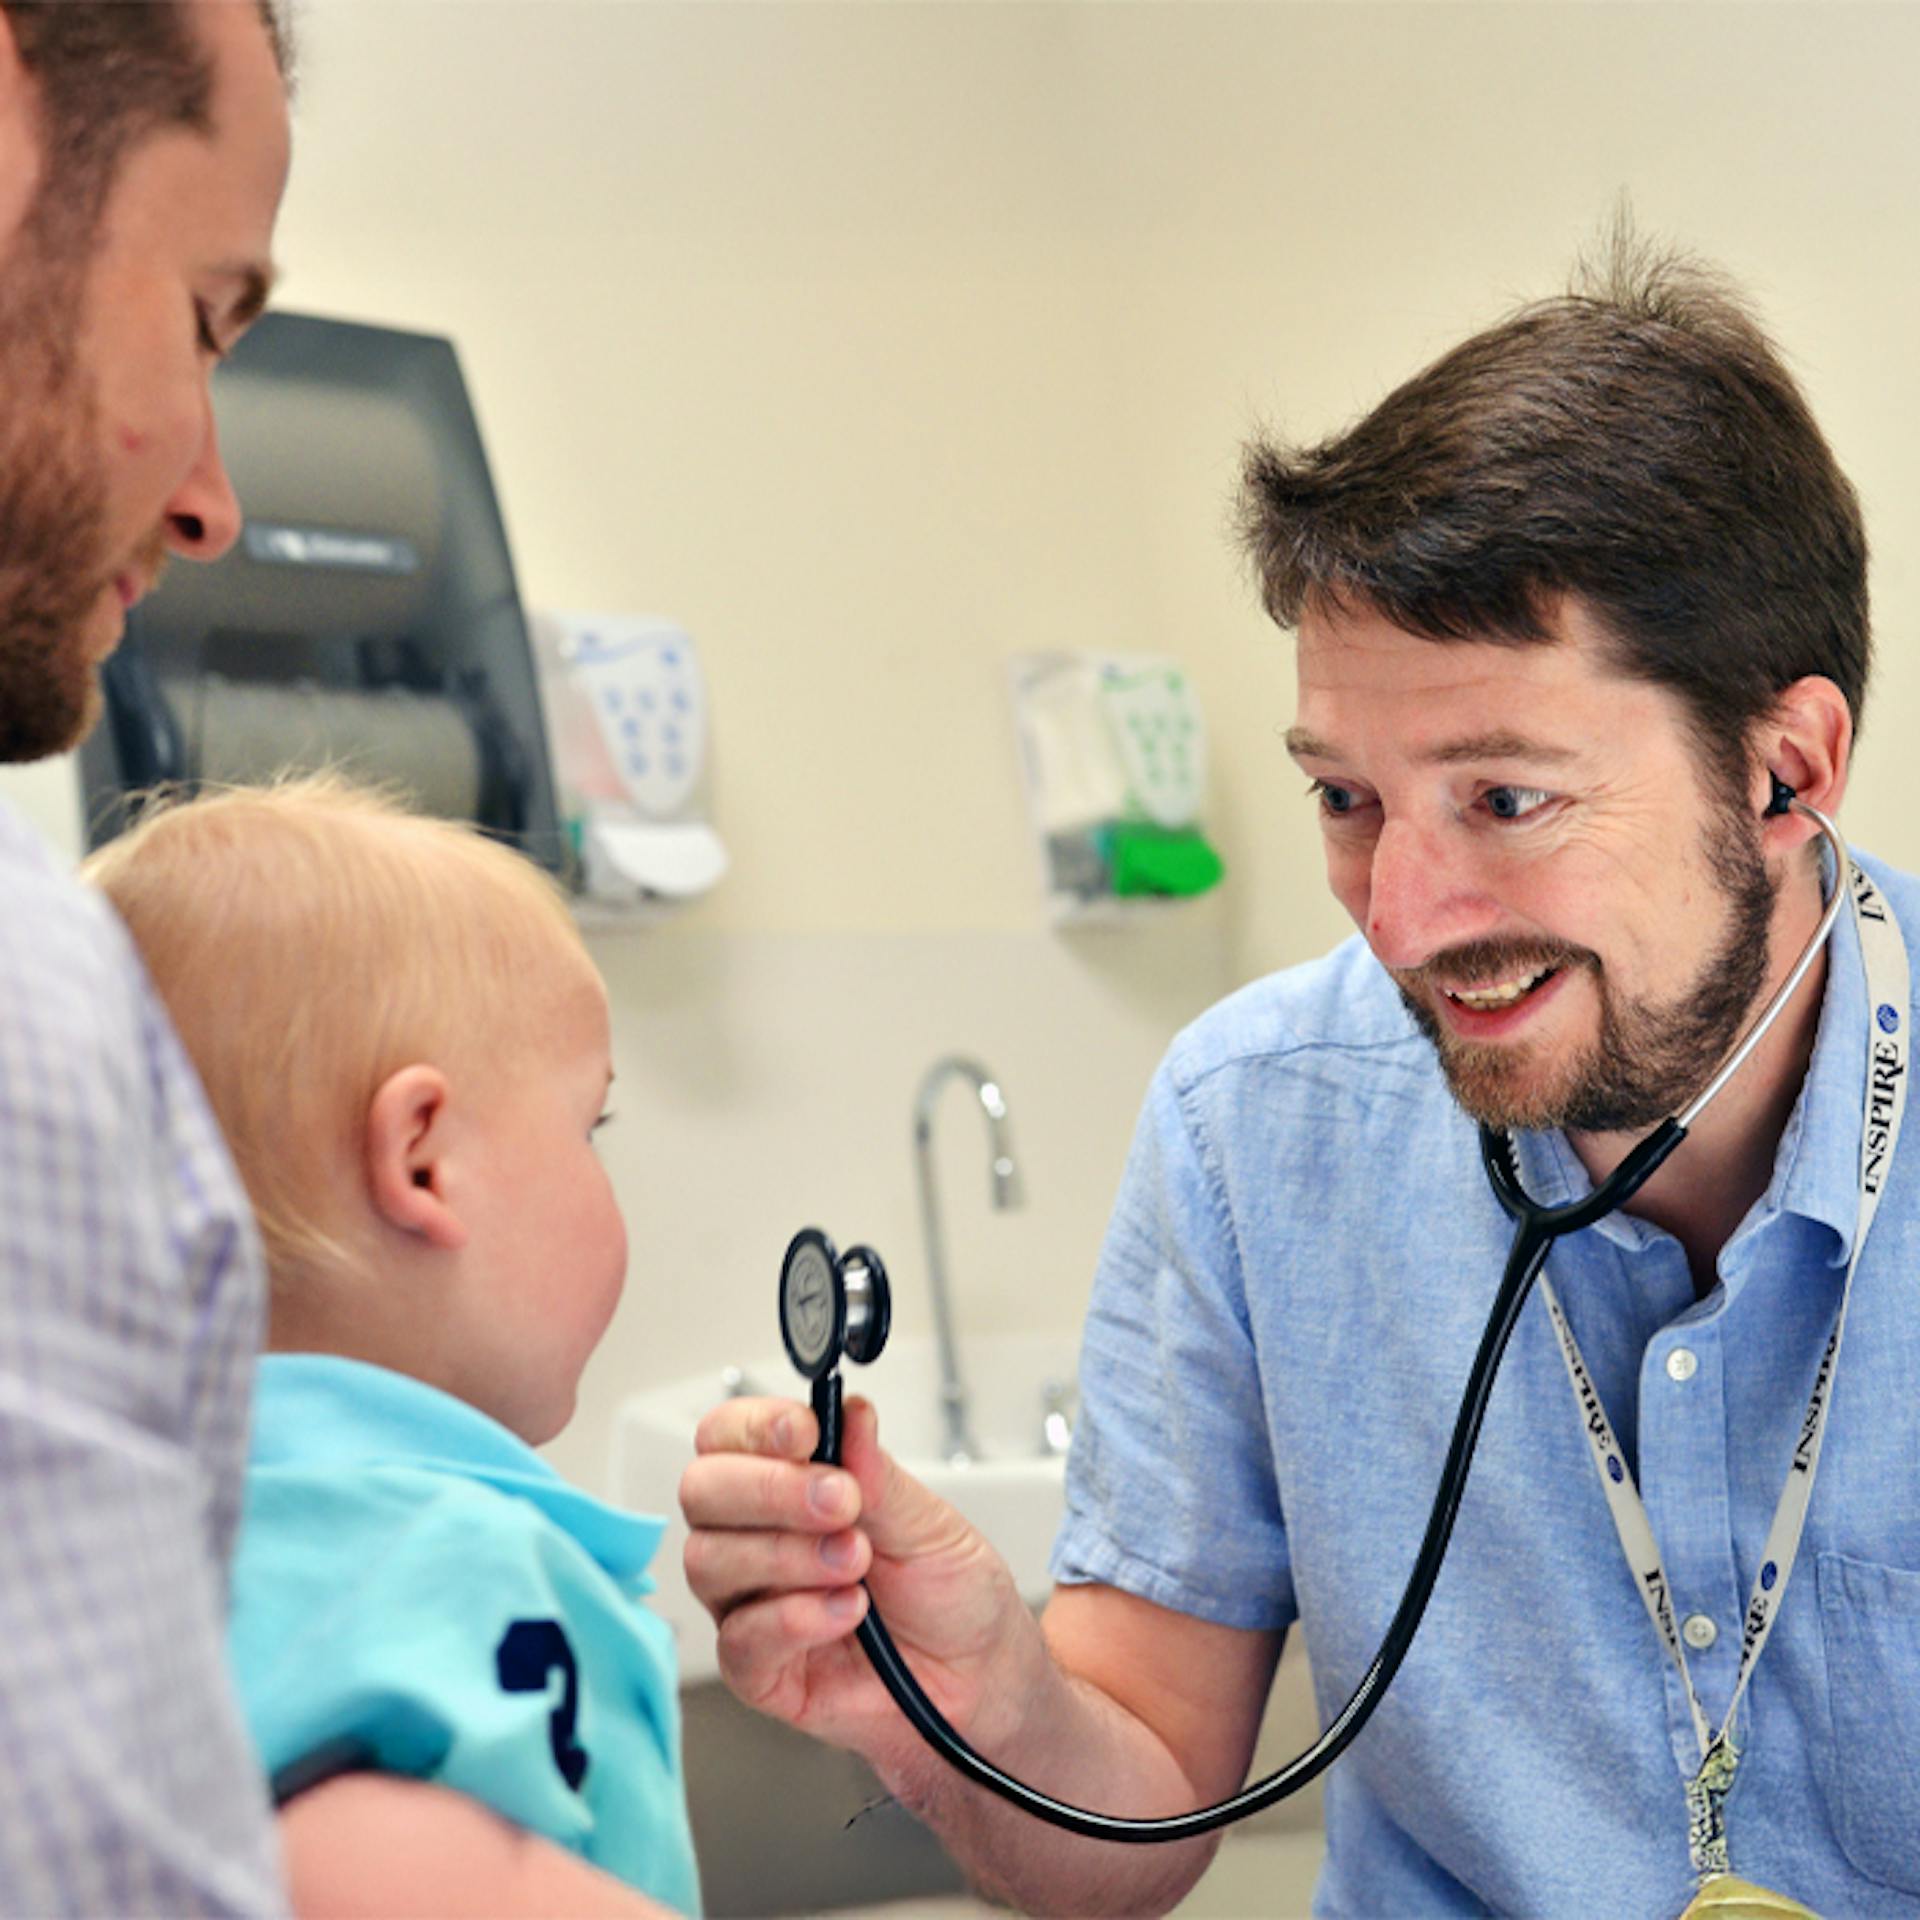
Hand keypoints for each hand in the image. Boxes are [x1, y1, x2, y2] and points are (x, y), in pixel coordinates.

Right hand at [678, 1394, 1040, 1777]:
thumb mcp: (927, 1521)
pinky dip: (795, 1618)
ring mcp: (750, 1603)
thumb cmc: (949, 1591)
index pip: (729, 1434)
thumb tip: (851, 1413)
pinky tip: (847, 1610)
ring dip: (789, 1554)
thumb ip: (877, 1473)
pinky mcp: (758, 1671)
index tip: (806, 1432)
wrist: (978, 1676)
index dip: (755, 1427)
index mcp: (788, 1483)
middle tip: (839, 1503)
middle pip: (703, 1490)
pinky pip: (740, 1639)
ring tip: (856, 1562)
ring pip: (710, 1561)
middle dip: (770, 1489)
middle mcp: (755, 1536)